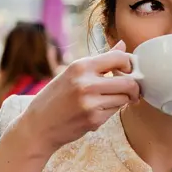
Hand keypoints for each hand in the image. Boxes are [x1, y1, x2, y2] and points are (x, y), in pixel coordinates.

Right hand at [21, 41, 139, 153]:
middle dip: (133, 88)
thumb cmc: (54, 99)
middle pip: (129, 82)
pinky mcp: (94, 120)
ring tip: (107, 102)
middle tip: (130, 92)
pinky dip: (110, 112)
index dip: (129, 64)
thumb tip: (122, 44)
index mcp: (80, 66)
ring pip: (124, 98)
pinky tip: (95, 113)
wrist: (38, 126)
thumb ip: (100, 61)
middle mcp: (86, 82)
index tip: (127, 71)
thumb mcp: (72, 74)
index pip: (119, 57)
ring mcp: (90, 102)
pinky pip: (114, 112)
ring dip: (122, 100)